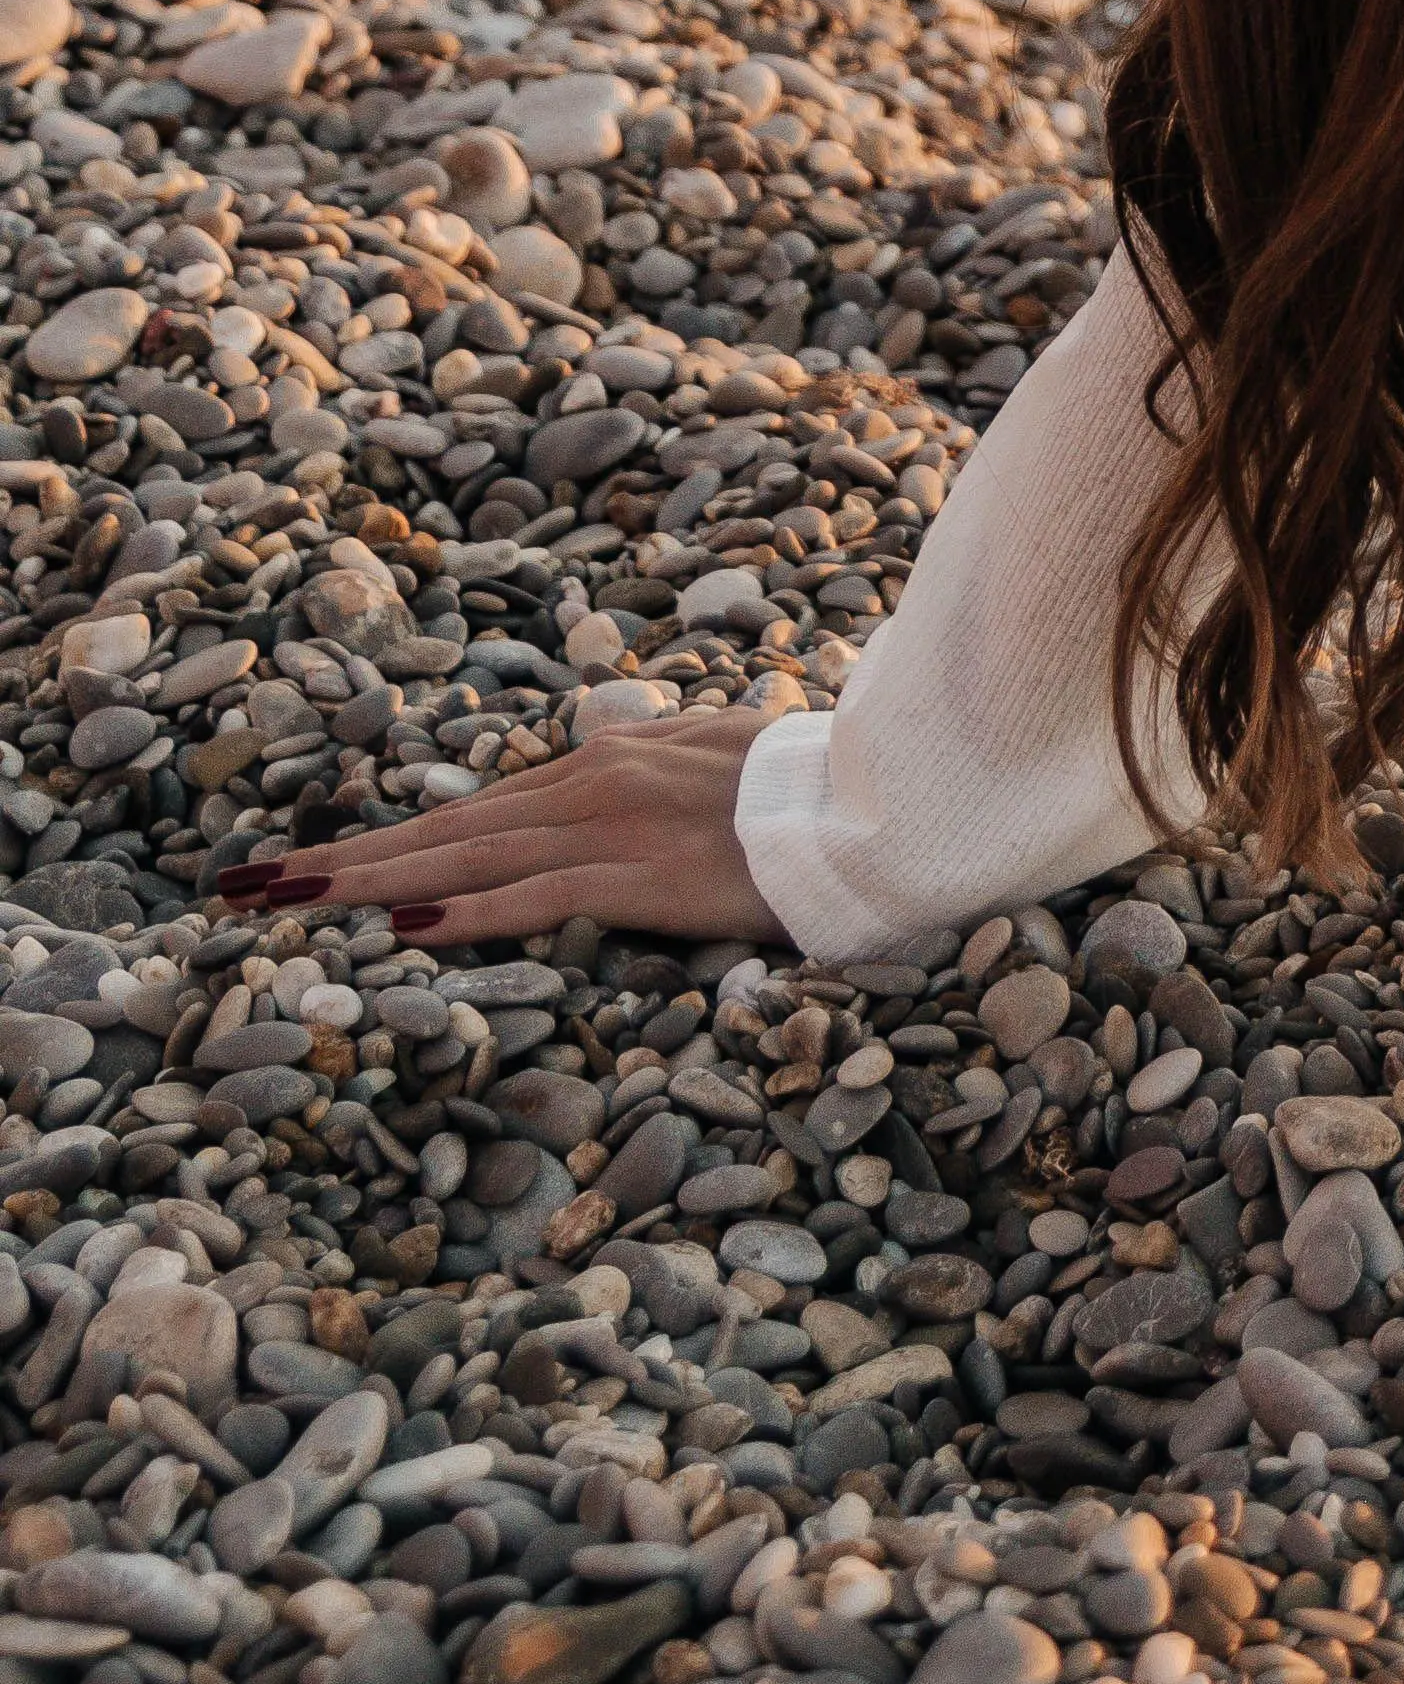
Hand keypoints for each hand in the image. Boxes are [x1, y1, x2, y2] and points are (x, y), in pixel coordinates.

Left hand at [216, 712, 780, 951]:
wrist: (880, 797)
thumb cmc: (806, 789)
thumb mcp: (708, 757)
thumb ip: (646, 762)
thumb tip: (602, 756)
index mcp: (603, 761)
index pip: (470, 808)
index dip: (382, 836)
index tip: (304, 860)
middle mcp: (592, 783)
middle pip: (443, 828)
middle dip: (338, 859)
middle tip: (243, 883)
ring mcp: (614, 827)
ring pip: (467, 856)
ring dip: (370, 881)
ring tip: (288, 901)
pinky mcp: (645, 876)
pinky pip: (537, 897)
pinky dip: (465, 912)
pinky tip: (405, 927)